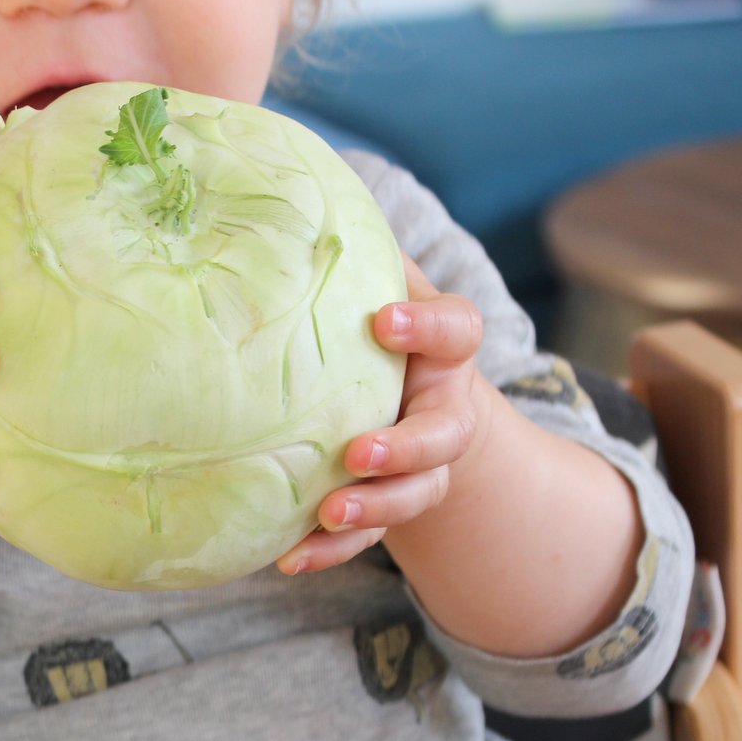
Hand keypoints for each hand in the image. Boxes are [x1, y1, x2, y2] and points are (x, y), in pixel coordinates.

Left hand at [277, 252, 484, 574]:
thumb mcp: (365, 281)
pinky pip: (371, 535)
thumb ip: (341, 247)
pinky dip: (332, 549)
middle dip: (407, 447)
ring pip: (418, 494)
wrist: (403, 393)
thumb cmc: (371, 326)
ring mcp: (423, 463)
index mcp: (442, 346)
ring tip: (329, 514)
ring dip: (375, 508)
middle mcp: (443, 406)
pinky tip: (289, 557)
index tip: (382, 320)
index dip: (427, 327)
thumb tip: (284, 183)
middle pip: (446, 434)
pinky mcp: (391, 503)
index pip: (457, 330)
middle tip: (359, 452)